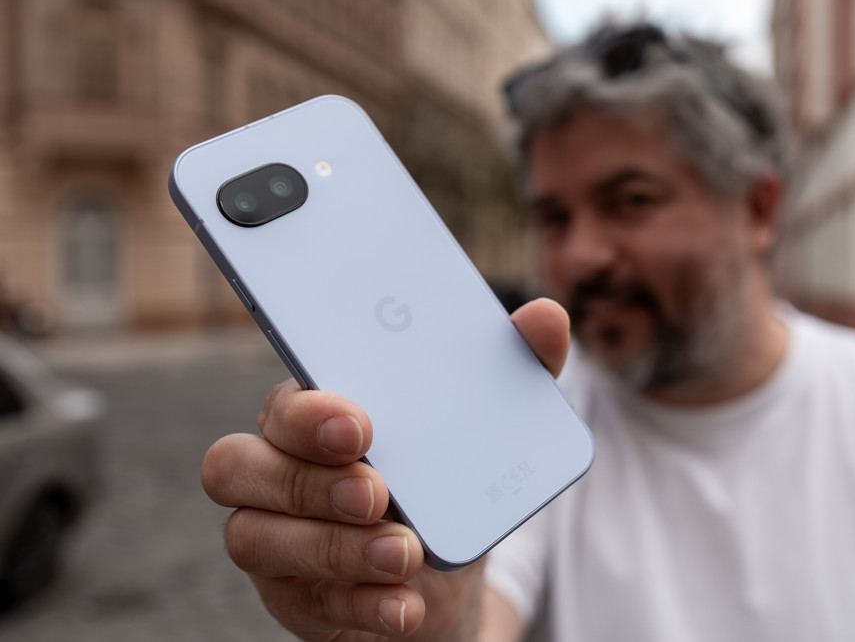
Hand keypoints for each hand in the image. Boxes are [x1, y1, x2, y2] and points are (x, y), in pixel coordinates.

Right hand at [201, 299, 569, 640]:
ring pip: (255, 537)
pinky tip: (404, 606)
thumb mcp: (488, 427)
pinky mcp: (292, 594)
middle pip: (240, 465)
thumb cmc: (448, 477)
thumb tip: (547, 317)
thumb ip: (513, 368)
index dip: (307, 411)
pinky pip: (305, 602)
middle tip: (379, 492)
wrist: (449, 570)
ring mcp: (274, 535)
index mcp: (315, 412)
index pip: (282, 400)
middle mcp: (276, 467)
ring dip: (335, 547)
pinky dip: (359, 603)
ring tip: (405, 552)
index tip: (360, 422)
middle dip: (310, 479)